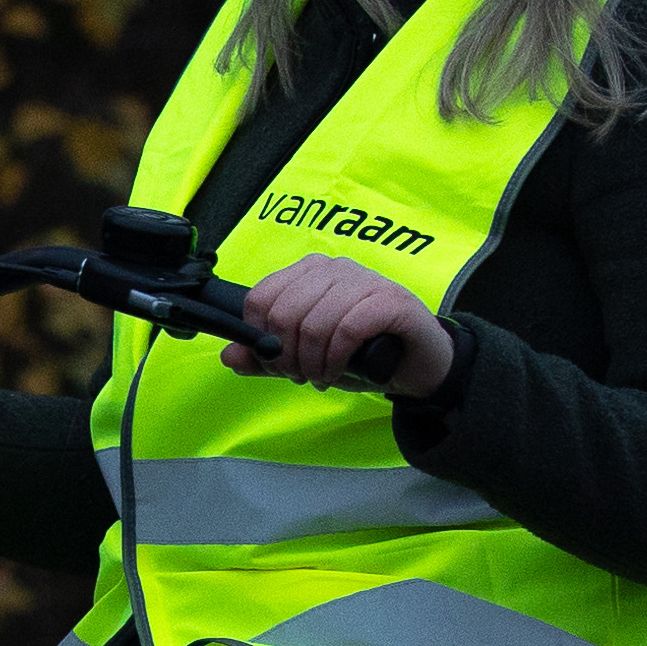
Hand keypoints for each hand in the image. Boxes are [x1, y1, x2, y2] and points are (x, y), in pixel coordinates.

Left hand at [226, 252, 455, 398]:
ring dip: (313, 363)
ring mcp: (365, 280)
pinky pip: (347, 329)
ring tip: (322, 377)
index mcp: (310, 272)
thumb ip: (268, 357)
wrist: (417, 363)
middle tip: (301, 375)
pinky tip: (339, 372)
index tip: (276, 364)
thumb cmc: (362, 354)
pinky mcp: (391, 300)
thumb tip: (229, 355)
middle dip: (287, 356)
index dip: (261, 338)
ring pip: (314, 323)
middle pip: (284, 312)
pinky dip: (336, 359)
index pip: (261, 297)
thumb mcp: (307, 357)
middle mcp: (336, 268)